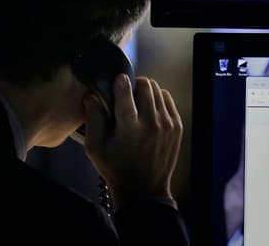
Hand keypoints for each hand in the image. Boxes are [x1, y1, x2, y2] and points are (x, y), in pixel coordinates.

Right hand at [83, 74, 183, 206]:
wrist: (144, 190)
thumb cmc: (116, 169)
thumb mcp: (95, 149)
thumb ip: (92, 120)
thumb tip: (91, 96)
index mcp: (129, 129)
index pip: (126, 92)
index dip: (120, 81)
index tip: (117, 79)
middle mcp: (151, 124)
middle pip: (145, 85)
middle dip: (134, 84)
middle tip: (127, 94)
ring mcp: (167, 124)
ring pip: (157, 89)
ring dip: (146, 91)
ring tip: (138, 102)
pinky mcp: (176, 127)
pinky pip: (167, 99)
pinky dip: (158, 99)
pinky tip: (149, 110)